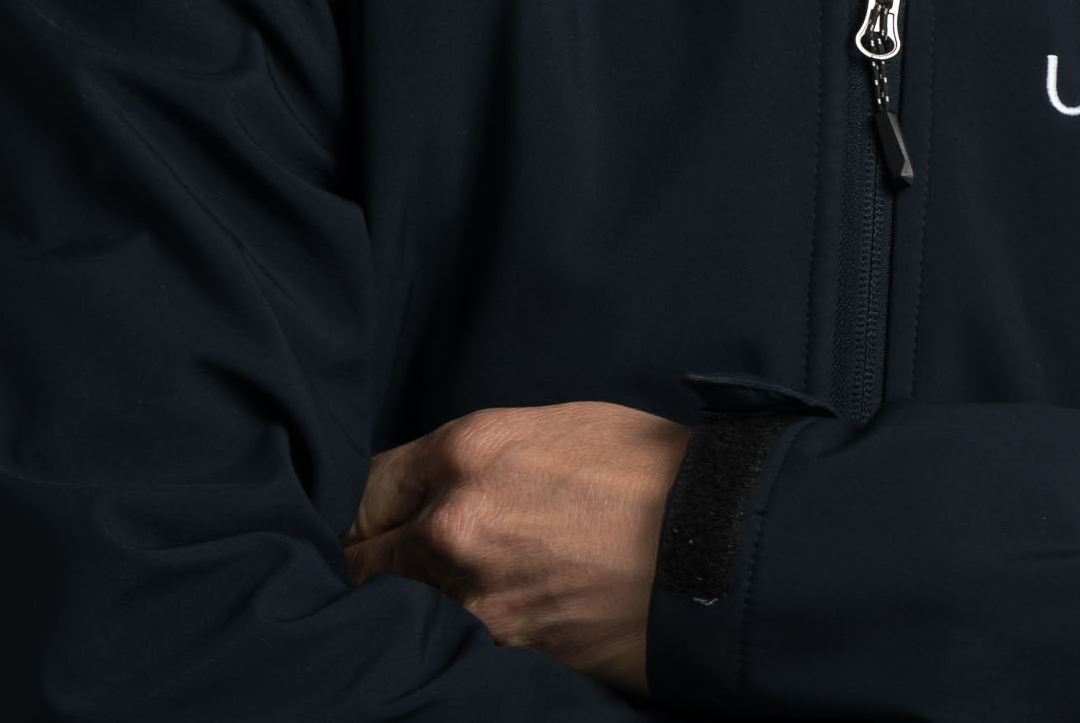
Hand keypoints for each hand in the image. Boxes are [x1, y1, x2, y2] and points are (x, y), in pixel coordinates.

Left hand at [344, 399, 690, 694]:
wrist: (713, 542)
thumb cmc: (648, 473)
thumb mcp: (555, 429)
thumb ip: (479, 460)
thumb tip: (439, 487)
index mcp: (466, 452)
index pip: (367, 487)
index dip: (372, 508)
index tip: (377, 521)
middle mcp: (452, 524)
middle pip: (366, 558)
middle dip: (378, 560)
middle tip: (395, 565)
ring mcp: (472, 598)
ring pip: (401, 609)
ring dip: (416, 604)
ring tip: (458, 590)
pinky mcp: (503, 651)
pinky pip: (453, 643)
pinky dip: (458, 637)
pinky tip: (493, 618)